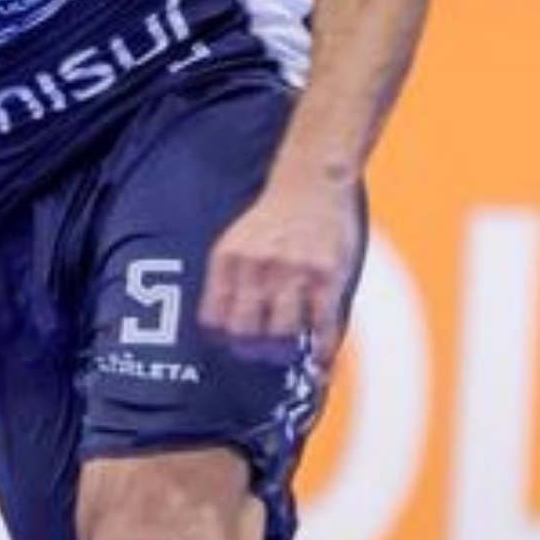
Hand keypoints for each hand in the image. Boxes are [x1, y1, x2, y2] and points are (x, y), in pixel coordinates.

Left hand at [199, 175, 367, 353]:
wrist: (312, 182)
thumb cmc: (273, 220)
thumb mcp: (236, 242)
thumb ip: (227, 280)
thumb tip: (220, 331)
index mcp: (228, 260)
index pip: (213, 318)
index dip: (223, 338)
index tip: (234, 344)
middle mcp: (257, 267)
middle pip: (244, 332)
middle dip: (252, 351)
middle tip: (263, 352)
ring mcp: (293, 272)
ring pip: (280, 334)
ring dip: (285, 351)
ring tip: (289, 351)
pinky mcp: (326, 276)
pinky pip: (321, 326)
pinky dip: (321, 349)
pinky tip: (320, 357)